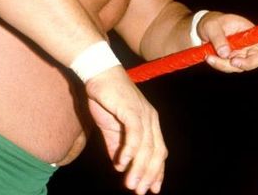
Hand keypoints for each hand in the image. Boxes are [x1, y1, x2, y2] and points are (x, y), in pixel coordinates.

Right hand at [85, 66, 166, 193]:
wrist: (98, 74)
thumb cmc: (106, 99)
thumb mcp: (111, 128)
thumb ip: (116, 146)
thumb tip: (120, 167)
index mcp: (150, 123)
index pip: (159, 151)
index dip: (157, 171)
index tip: (152, 189)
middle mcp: (151, 119)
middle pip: (156, 151)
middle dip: (150, 174)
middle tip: (140, 191)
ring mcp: (143, 113)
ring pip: (146, 146)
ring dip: (138, 167)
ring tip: (131, 184)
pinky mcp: (131, 109)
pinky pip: (134, 132)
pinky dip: (129, 149)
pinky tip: (121, 163)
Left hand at [197, 11, 257, 72]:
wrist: (202, 30)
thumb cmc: (212, 23)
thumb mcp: (212, 26)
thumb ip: (219, 38)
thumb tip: (225, 54)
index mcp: (249, 32)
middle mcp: (248, 45)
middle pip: (257, 60)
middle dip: (246, 64)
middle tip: (233, 62)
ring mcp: (241, 54)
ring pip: (241, 67)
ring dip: (225, 65)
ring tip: (209, 56)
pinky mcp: (232, 61)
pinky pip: (229, 68)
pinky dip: (219, 65)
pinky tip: (209, 58)